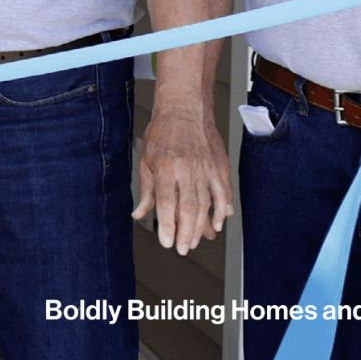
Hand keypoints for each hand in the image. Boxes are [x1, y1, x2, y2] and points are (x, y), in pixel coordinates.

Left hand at [133, 108, 232, 254]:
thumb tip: (138, 213)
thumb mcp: (146, 160)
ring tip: (195, 242)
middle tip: (182, 249)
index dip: (167, 224)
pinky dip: (221, 210)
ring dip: (201, 226)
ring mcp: (204, 168)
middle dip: (185, 232)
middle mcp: (186, 169)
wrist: (184, 110)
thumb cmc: (162, 134)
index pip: (165, 201)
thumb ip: (146, 190)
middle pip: (188, 207)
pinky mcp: (217, 167)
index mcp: (166, 167)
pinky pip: (222, 193)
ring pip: (205, 203)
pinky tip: (217, 224)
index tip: (167, 242)